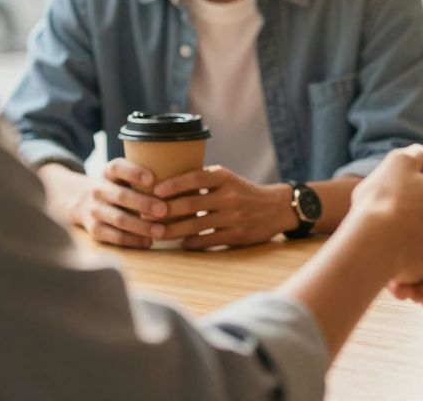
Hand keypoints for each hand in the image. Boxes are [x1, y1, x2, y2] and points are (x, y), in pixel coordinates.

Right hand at [67, 159, 168, 248]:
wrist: (81, 202)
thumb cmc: (118, 187)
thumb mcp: (123, 175)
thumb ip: (146, 175)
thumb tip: (185, 180)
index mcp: (109, 172)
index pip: (118, 167)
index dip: (134, 172)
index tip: (152, 178)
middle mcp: (99, 190)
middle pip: (121, 196)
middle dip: (143, 204)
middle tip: (164, 209)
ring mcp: (94, 211)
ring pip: (119, 219)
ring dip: (141, 226)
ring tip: (161, 231)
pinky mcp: (94, 230)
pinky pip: (114, 237)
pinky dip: (132, 240)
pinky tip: (148, 242)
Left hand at [152, 166, 293, 249]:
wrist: (276, 208)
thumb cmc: (243, 192)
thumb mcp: (227, 179)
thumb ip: (203, 180)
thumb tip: (165, 185)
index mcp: (225, 178)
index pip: (195, 178)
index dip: (174, 184)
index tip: (155, 190)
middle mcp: (230, 196)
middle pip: (191, 204)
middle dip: (165, 211)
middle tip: (145, 215)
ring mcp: (234, 217)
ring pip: (195, 226)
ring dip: (172, 230)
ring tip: (156, 232)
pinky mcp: (236, 235)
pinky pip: (207, 241)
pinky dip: (191, 243)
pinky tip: (181, 243)